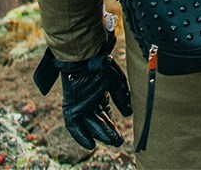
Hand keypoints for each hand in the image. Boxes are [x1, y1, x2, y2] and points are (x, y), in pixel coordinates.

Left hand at [51, 35, 132, 150]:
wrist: (86, 56)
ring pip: (90, 123)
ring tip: (112, 141)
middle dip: (108, 131)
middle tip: (119, 141)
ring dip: (100, 134)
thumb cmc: (101, 65)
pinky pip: (74, 125)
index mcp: (98, 92)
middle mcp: (88, 99)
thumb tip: (129, 113)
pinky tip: (90, 144)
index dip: (111, 124)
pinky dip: (81, 135)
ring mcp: (80, 103)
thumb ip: (121, 97)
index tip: (119, 134)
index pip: (104, 112)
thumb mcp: (116, 81)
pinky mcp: (71, 106)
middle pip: (98, 120)